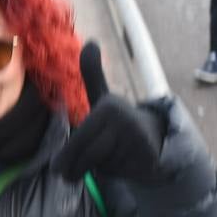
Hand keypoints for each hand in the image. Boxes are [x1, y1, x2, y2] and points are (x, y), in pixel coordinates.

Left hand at [53, 42, 165, 182]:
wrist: (157, 138)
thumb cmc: (119, 122)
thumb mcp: (102, 98)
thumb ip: (92, 73)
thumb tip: (91, 41)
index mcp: (108, 107)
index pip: (77, 142)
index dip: (66, 159)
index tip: (59, 169)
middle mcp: (124, 120)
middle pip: (86, 156)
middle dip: (76, 170)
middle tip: (71, 175)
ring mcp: (137, 140)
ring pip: (101, 166)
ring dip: (100, 169)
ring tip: (111, 158)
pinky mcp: (148, 158)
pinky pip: (119, 174)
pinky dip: (118, 174)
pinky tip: (126, 164)